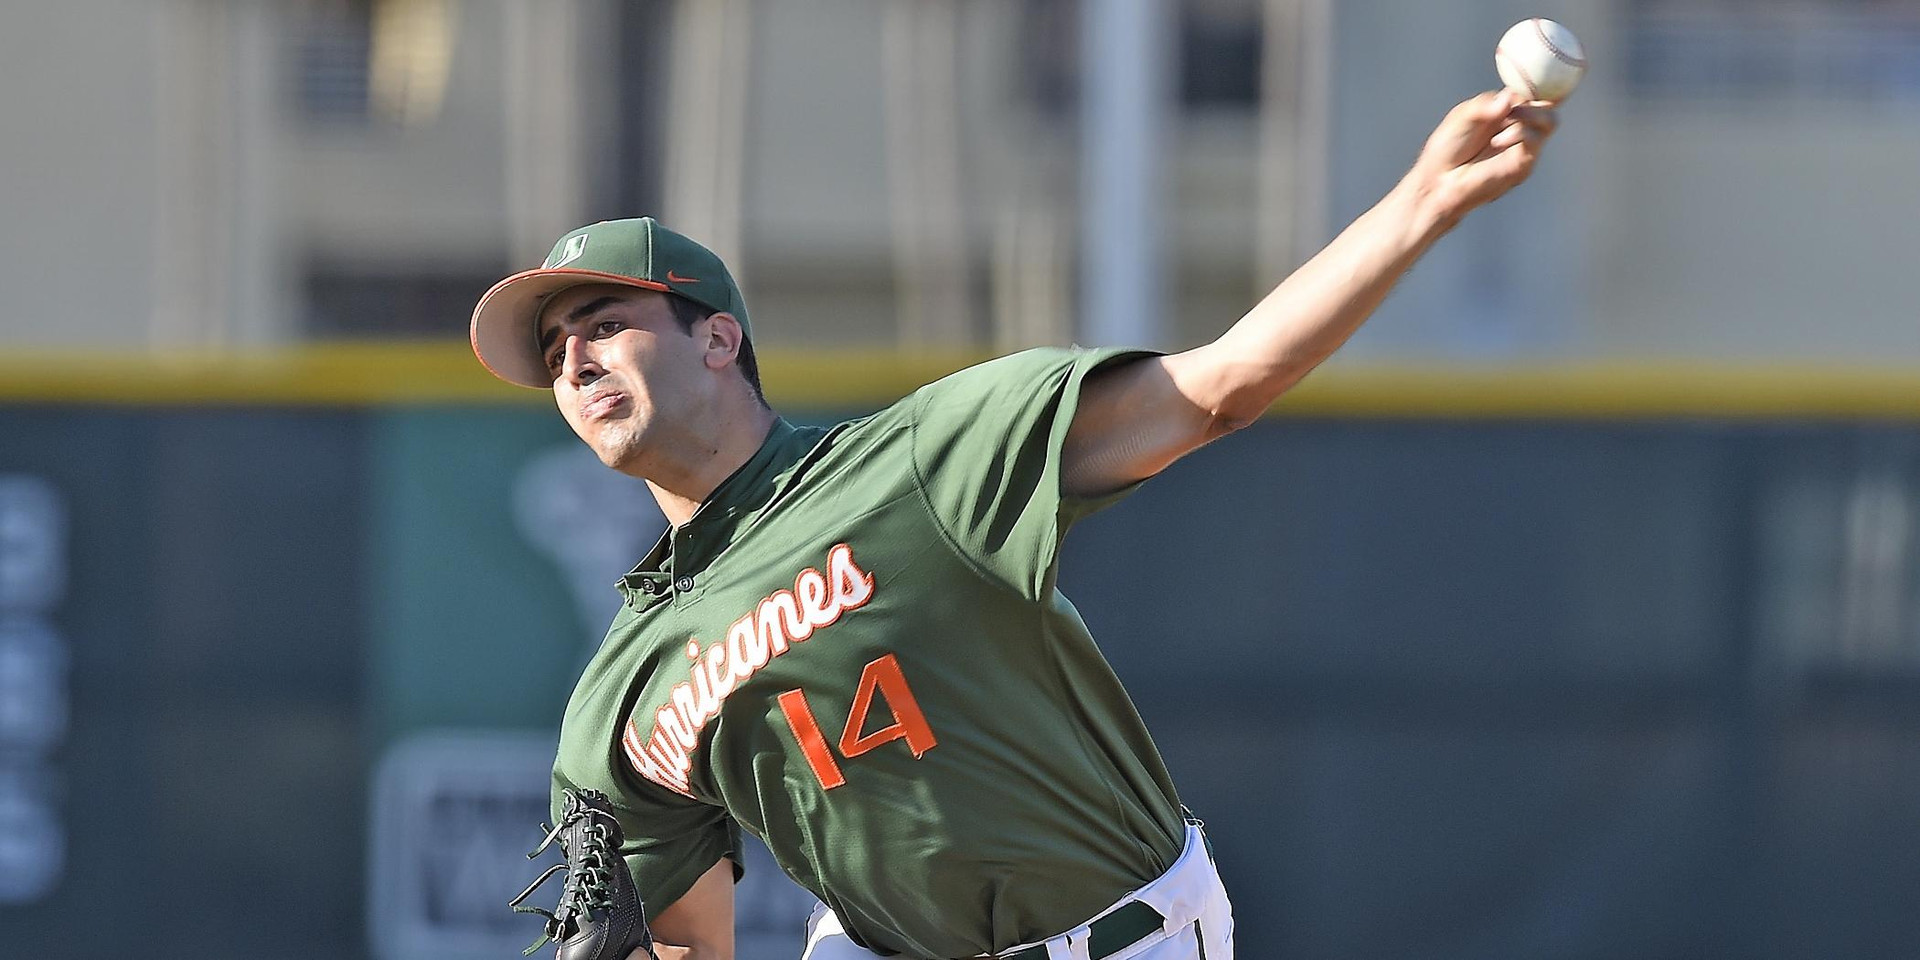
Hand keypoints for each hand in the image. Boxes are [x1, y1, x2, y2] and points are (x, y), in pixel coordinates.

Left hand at [1402, 90, 1557, 227]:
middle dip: (1542, 94)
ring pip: (1550, 119)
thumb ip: (1484, 105)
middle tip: (1521, 96)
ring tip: (1509, 118)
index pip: (1531, 90)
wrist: (1440, 180)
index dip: (1540, 79)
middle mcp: (1518, 124)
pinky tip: (1498, 141)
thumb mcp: (1461, 116)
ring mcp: (1524, 144)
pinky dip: (1520, 133)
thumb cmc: (1447, 149)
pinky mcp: (1524, 163)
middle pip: (1549, 102)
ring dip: (1532, 113)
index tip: (1541, 65)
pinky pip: (1536, 139)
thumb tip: (1508, 99)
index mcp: (1504, 109)